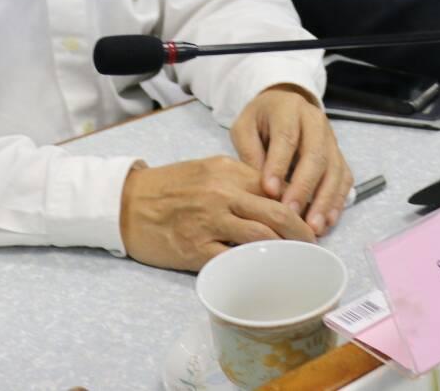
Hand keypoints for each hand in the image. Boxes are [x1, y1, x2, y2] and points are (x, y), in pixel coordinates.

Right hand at [119, 155, 316, 270]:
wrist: (126, 203)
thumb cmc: (169, 187)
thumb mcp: (207, 170)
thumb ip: (240, 179)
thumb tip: (275, 196)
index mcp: (227, 171)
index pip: (276, 185)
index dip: (298, 203)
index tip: (310, 217)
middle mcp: (221, 193)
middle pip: (277, 211)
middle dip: (302, 230)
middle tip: (313, 243)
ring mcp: (209, 222)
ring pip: (261, 237)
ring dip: (285, 250)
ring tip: (295, 258)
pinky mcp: (196, 249)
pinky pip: (234, 259)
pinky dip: (254, 265)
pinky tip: (265, 270)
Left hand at [230, 85, 352, 236]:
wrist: (282, 106)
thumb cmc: (260, 121)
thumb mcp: (244, 128)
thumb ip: (250, 153)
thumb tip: (263, 189)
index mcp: (288, 109)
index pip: (286, 137)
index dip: (279, 165)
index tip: (269, 191)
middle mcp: (315, 121)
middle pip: (316, 155)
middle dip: (304, 188)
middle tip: (291, 214)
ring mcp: (331, 139)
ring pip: (334, 170)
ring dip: (325, 200)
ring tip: (312, 227)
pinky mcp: (339, 155)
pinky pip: (344, 179)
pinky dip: (337, 201)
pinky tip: (327, 221)